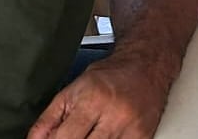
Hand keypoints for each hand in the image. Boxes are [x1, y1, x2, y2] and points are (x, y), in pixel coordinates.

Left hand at [28, 51, 177, 138]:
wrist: (147, 65)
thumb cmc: (110, 75)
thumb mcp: (72, 90)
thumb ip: (50, 118)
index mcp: (92, 101)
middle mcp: (114, 116)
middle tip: (73, 135)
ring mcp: (131, 129)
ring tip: (90, 132)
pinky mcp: (143, 136)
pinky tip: (105, 134)